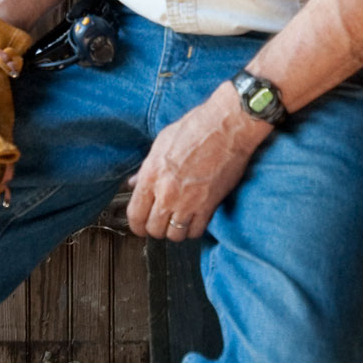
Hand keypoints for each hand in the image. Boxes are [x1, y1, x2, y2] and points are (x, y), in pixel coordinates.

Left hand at [125, 83, 269, 239]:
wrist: (227, 127)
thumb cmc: (196, 128)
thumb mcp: (162, 143)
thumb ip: (146, 168)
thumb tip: (135, 182)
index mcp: (151, 176)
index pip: (135, 214)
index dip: (136, 225)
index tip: (140, 226)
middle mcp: (166, 193)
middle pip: (153, 229)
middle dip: (155, 229)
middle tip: (161, 223)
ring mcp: (188, 202)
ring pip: (174, 235)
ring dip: (175, 232)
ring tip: (178, 223)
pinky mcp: (209, 205)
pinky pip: (196, 231)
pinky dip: (194, 230)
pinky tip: (194, 221)